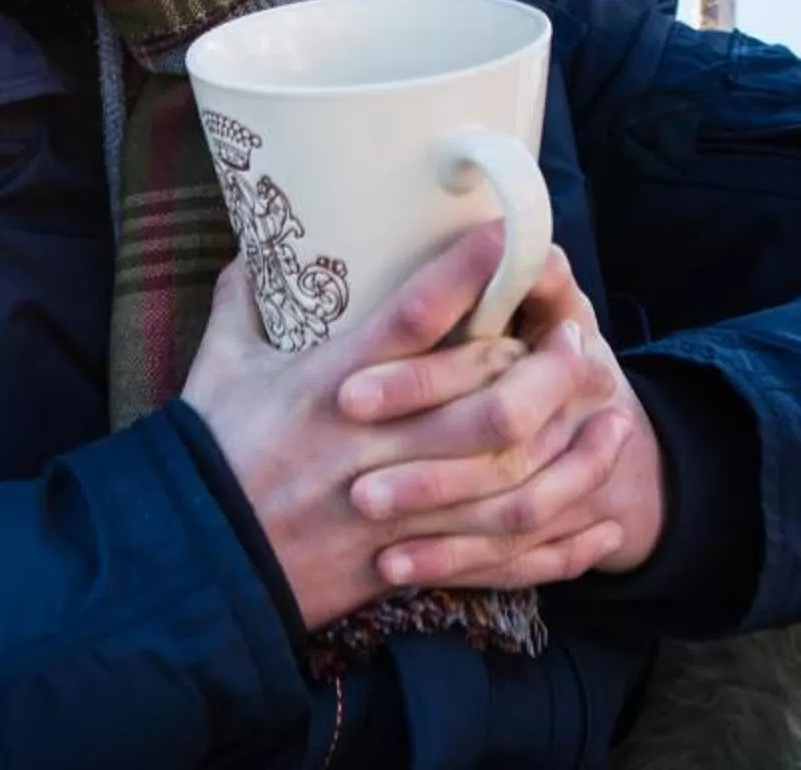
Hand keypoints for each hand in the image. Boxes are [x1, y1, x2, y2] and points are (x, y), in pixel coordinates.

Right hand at [180, 224, 630, 628]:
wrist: (188, 567)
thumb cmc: (205, 457)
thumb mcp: (217, 370)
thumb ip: (244, 302)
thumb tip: (259, 243)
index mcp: (328, 385)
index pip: (414, 317)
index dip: (470, 271)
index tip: (511, 234)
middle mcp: (371, 445)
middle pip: (486, 402)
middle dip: (547, 367)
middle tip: (577, 334)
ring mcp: (393, 510)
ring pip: (507, 480)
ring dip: (571, 448)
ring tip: (613, 414)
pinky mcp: (404, 564)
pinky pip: (500, 558)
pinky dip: (559, 547)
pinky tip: (601, 527)